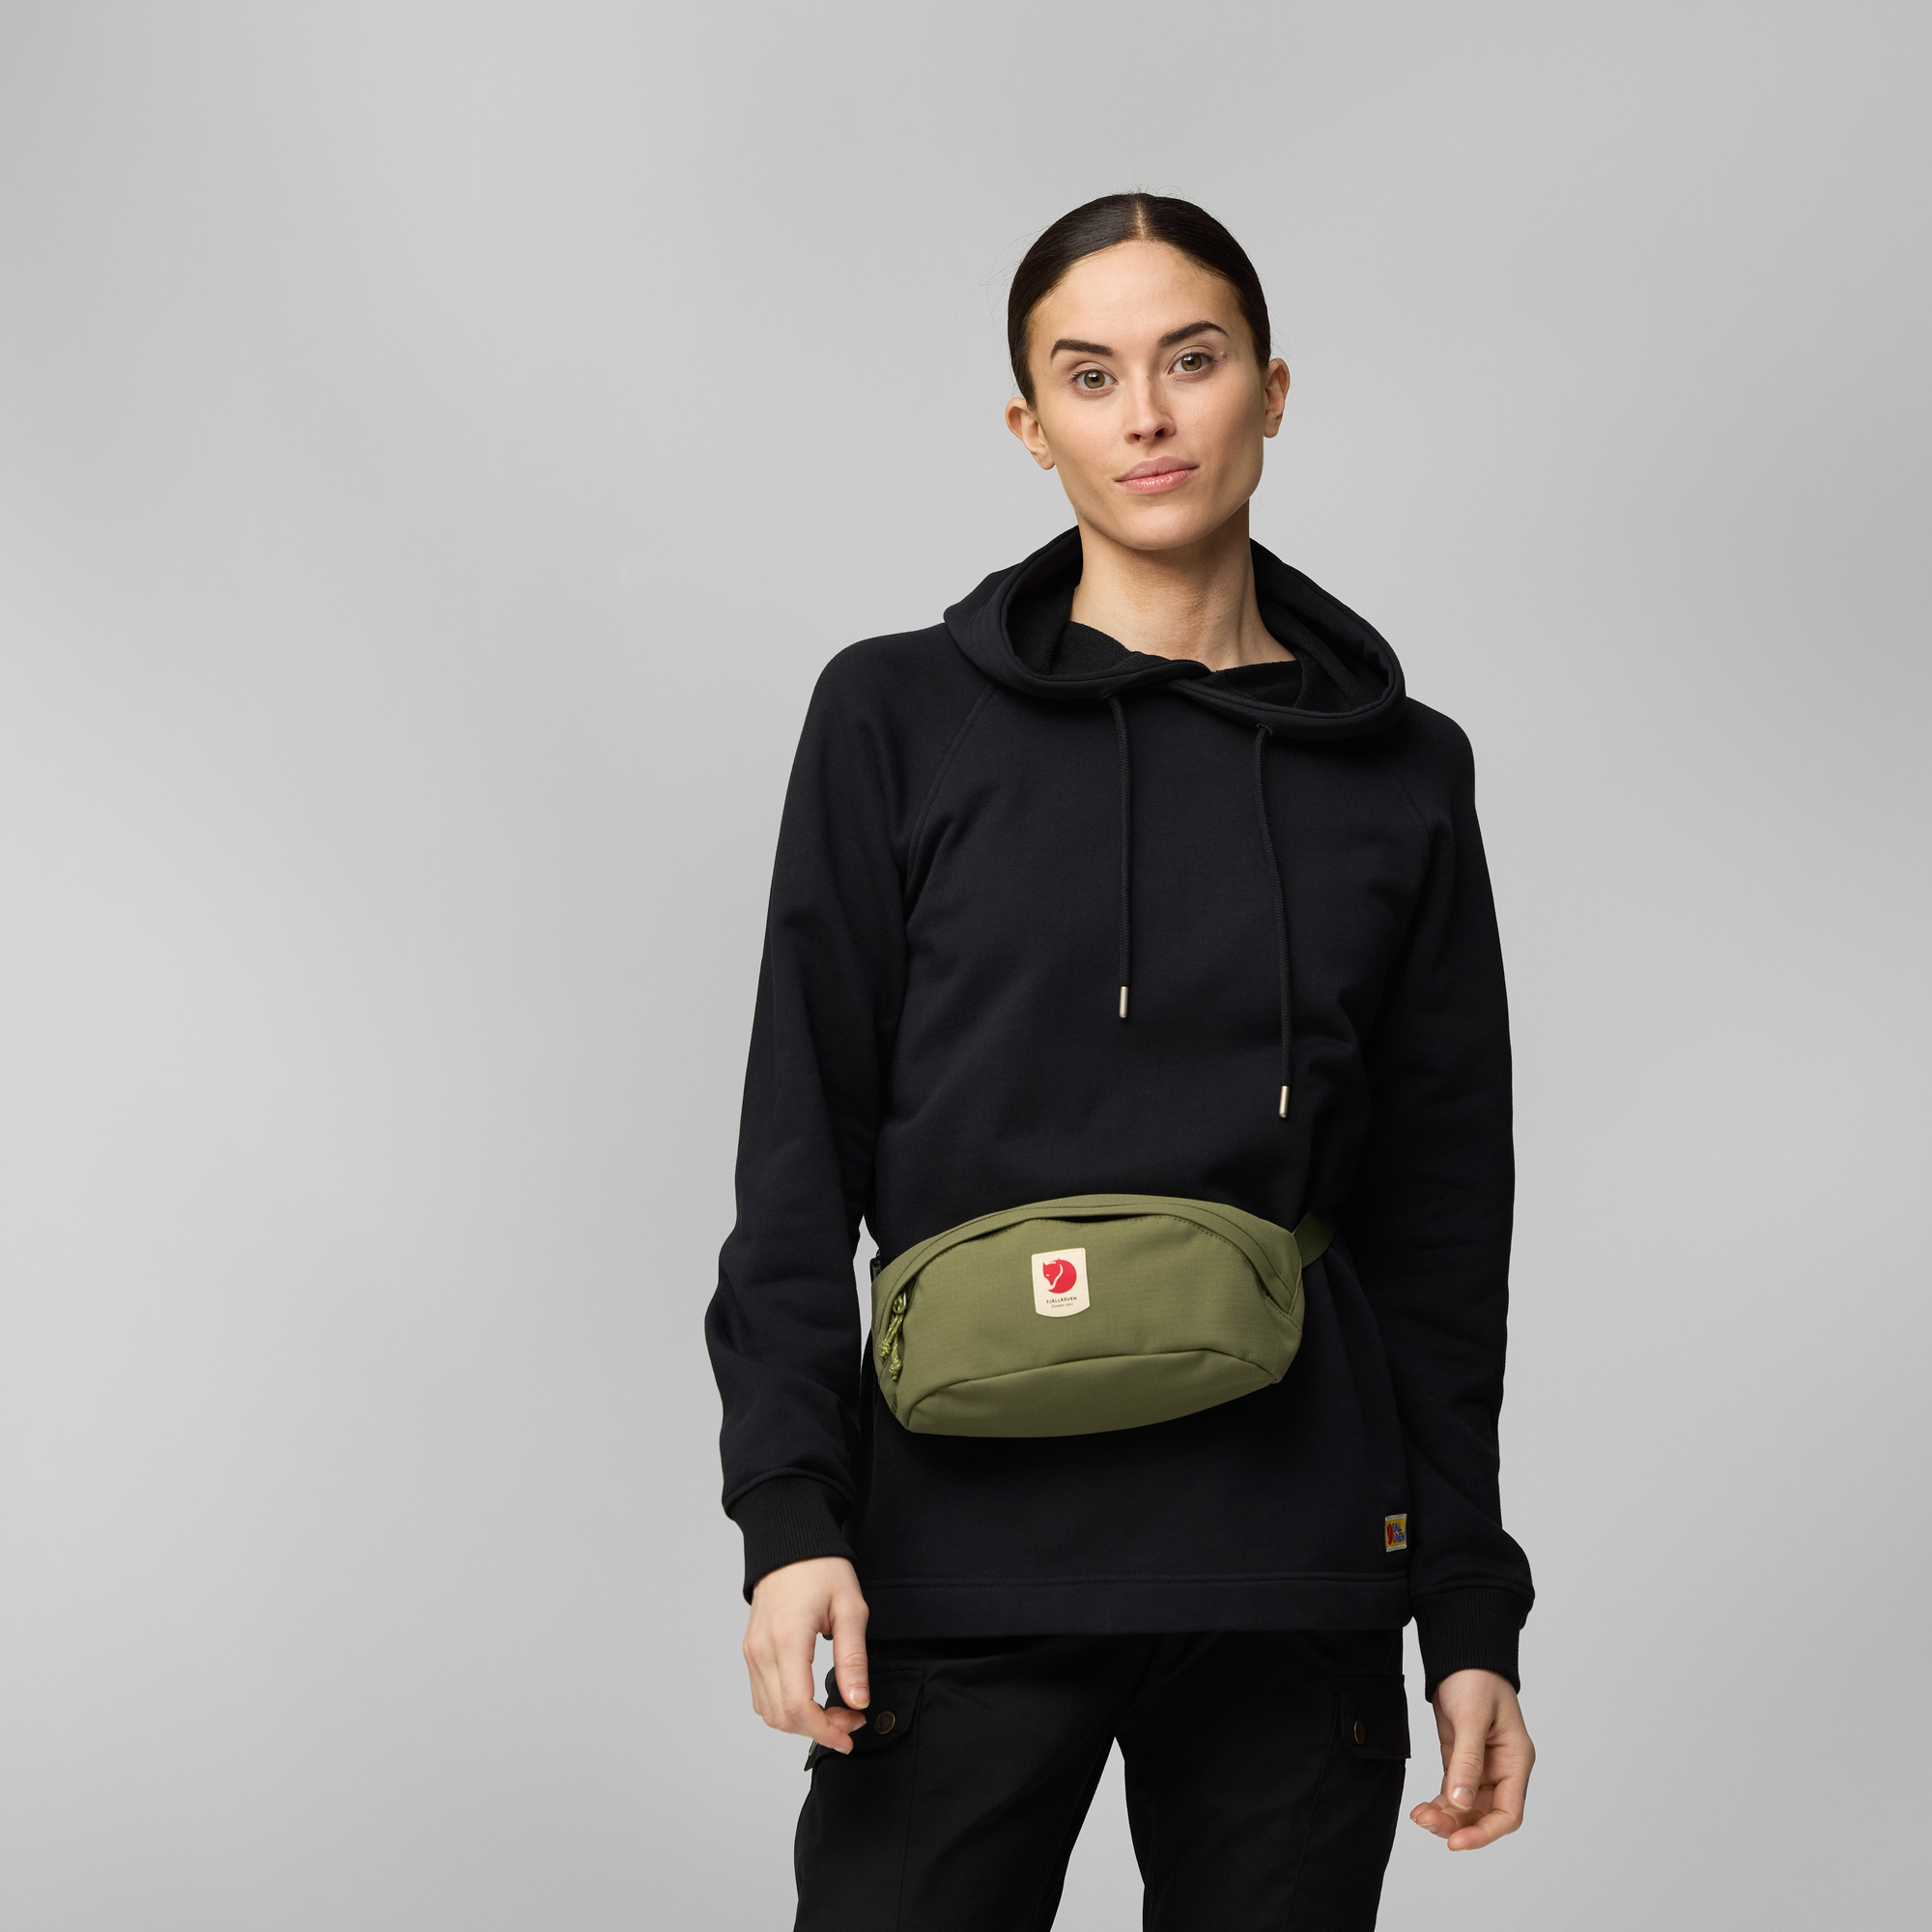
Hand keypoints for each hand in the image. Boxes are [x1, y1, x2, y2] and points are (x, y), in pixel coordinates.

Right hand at [742, 1555, 870, 1753]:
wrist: (790, 1541)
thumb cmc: (821, 1567)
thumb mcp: (850, 1608)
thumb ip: (853, 1659)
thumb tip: (858, 1702)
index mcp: (787, 1639)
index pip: (798, 1707)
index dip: (826, 1730)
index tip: (850, 1734)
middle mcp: (762, 1649)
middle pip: (782, 1716)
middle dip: (818, 1729)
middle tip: (851, 1717)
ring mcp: (752, 1651)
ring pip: (769, 1712)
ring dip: (801, 1722)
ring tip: (834, 1709)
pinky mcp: (750, 1650)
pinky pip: (761, 1695)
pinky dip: (785, 1708)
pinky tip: (811, 1699)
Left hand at [1409, 1668, 1533, 1850]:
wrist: (1461, 1653)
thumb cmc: (1476, 1677)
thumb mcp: (1472, 1717)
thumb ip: (1467, 1759)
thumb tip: (1460, 1803)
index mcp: (1516, 1760)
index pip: (1509, 1813)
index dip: (1485, 1833)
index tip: (1457, 1842)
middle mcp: (1502, 1769)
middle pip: (1485, 1815)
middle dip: (1458, 1826)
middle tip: (1427, 1824)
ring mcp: (1482, 1767)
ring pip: (1467, 1808)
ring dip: (1446, 1817)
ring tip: (1419, 1817)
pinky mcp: (1462, 1760)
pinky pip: (1454, 1793)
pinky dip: (1439, 1804)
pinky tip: (1422, 1809)